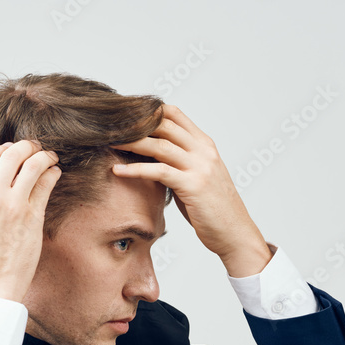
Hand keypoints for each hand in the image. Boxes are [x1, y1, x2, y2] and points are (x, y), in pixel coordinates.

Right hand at [0, 140, 60, 300]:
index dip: (1, 150)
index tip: (12, 149)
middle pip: (10, 154)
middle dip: (25, 146)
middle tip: (35, 146)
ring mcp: (12, 204)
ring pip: (31, 164)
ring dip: (43, 156)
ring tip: (50, 157)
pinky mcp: (32, 216)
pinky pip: (45, 183)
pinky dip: (52, 173)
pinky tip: (55, 173)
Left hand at [110, 104, 271, 277]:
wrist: (235, 233)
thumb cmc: (213, 210)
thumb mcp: (197, 178)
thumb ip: (178, 163)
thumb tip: (150, 156)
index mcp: (205, 145)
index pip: (174, 114)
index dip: (147, 111)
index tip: (123, 117)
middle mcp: (204, 150)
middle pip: (164, 124)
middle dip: (134, 124)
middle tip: (108, 126)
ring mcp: (200, 166)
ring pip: (160, 144)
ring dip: (130, 142)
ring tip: (108, 143)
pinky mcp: (193, 185)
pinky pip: (159, 171)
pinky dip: (135, 169)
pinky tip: (118, 171)